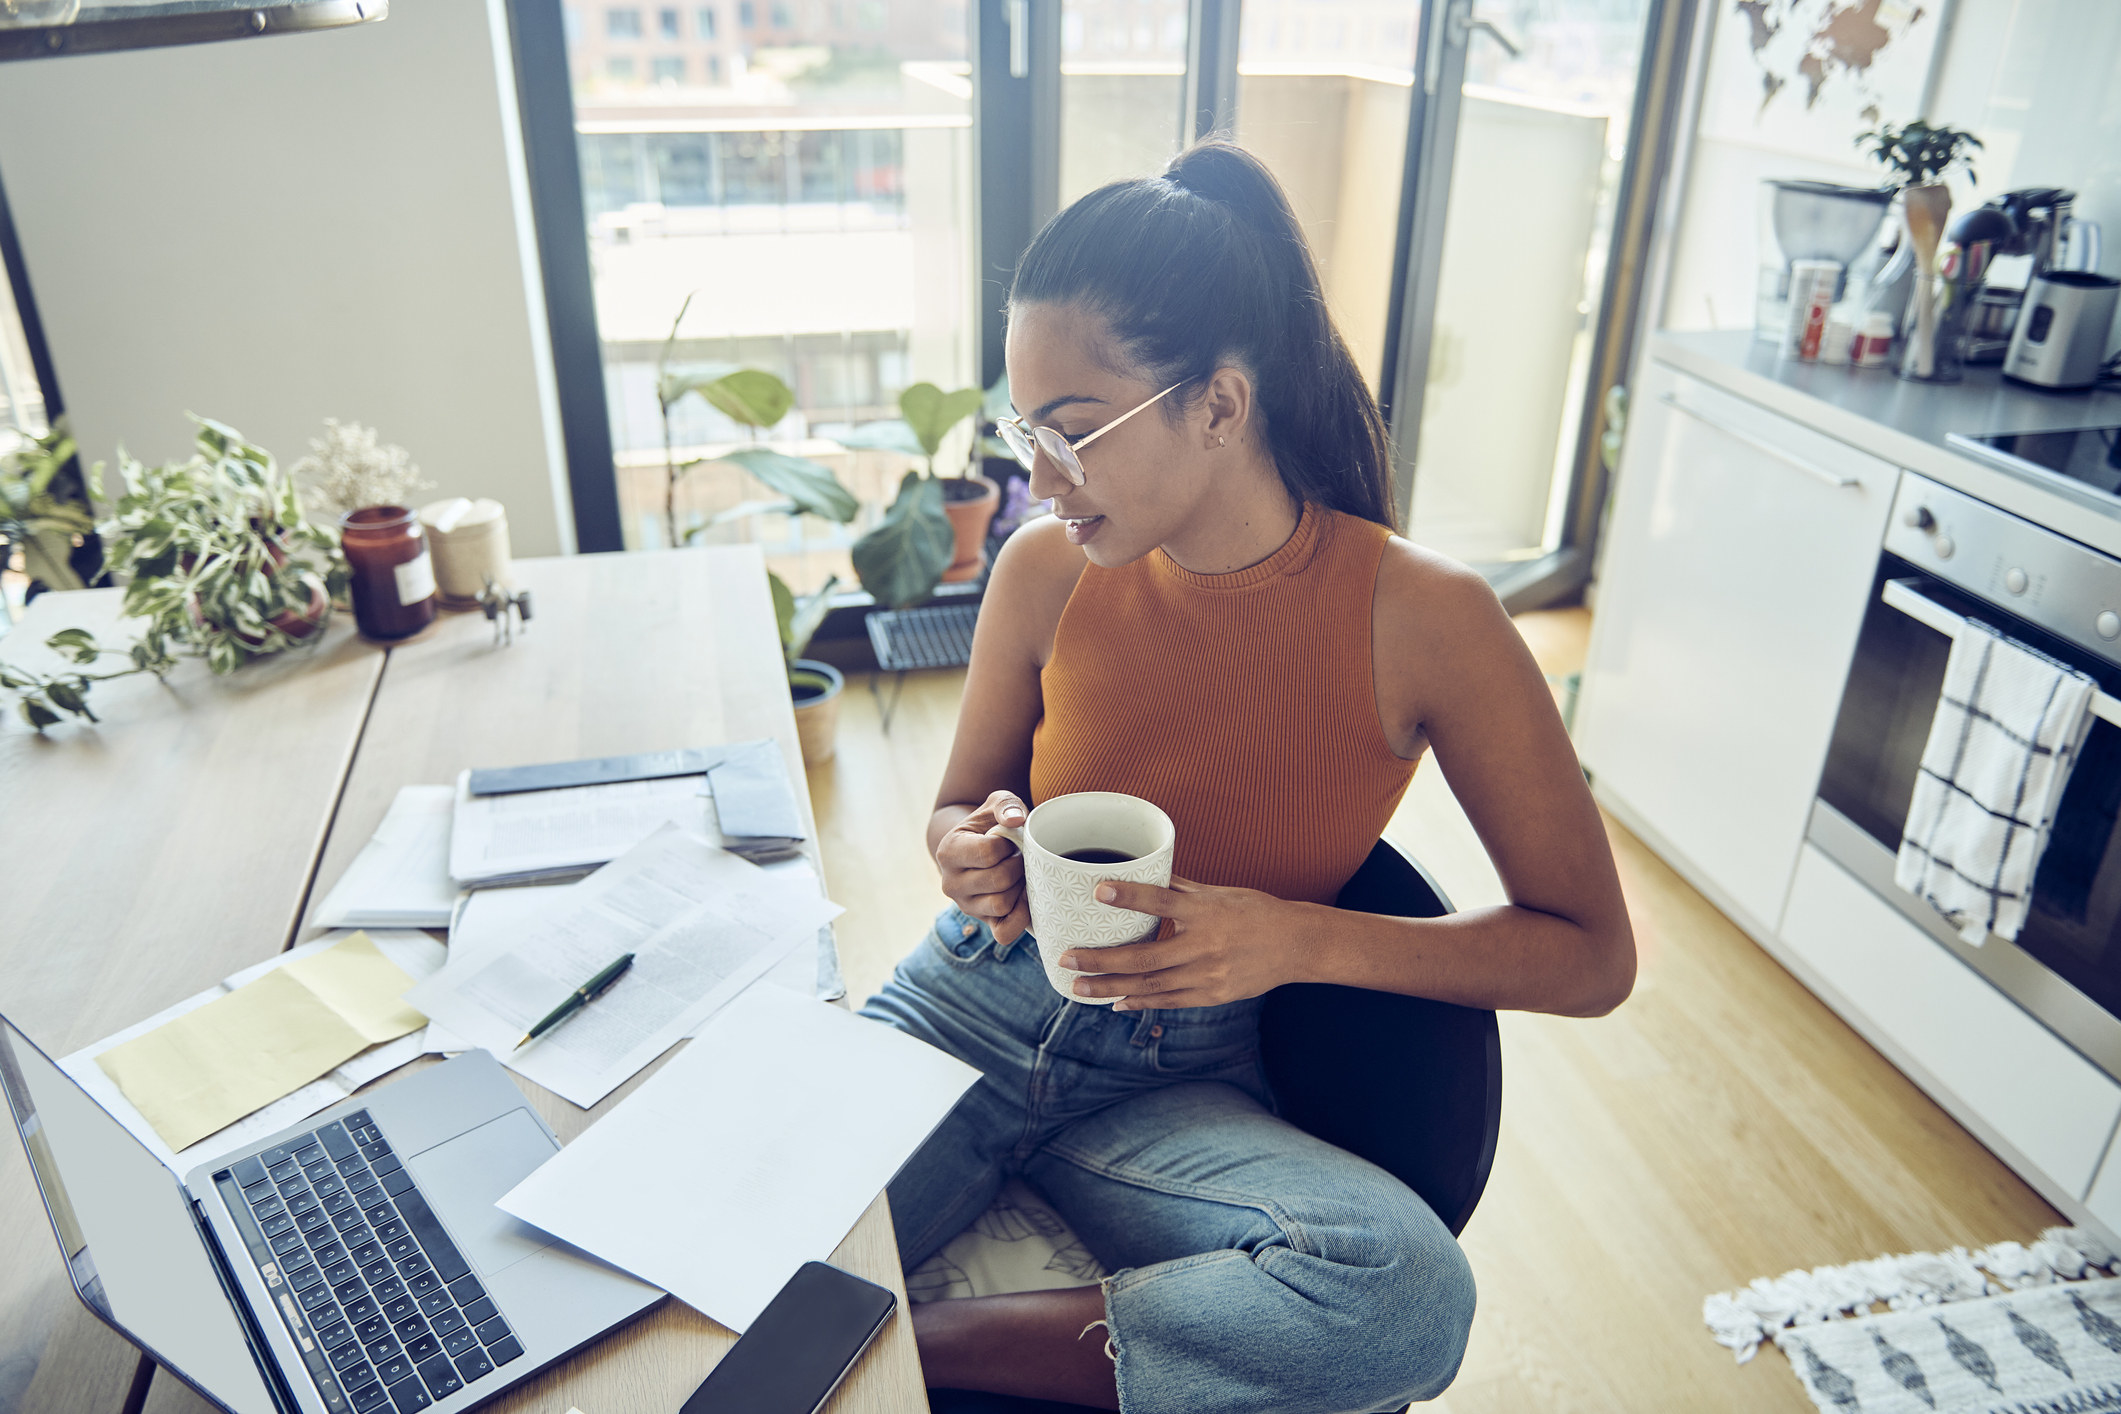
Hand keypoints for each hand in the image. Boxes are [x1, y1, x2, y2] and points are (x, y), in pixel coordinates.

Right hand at [936, 791, 1031, 943]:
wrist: (978, 847)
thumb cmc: (990, 823)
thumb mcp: (996, 804)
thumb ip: (1006, 805)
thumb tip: (1016, 821)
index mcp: (949, 852)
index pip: (988, 852)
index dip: (1010, 844)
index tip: (1010, 840)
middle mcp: (951, 883)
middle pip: (998, 880)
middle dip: (1018, 866)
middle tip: (1020, 857)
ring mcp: (966, 906)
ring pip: (1001, 905)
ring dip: (1020, 888)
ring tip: (1020, 874)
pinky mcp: (982, 923)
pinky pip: (1004, 932)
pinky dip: (1020, 918)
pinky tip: (1024, 897)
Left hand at [1059, 876, 1303, 1009]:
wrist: (1296, 945)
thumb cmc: (1255, 911)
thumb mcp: (1218, 893)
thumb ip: (1179, 889)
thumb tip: (1142, 873)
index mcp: (1207, 912)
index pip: (1163, 902)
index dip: (1131, 897)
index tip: (1098, 891)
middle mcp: (1206, 945)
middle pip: (1145, 957)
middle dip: (1101, 960)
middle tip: (1066, 959)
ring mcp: (1208, 975)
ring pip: (1151, 985)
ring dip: (1110, 987)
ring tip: (1078, 987)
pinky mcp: (1213, 995)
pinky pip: (1169, 1001)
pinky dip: (1140, 1002)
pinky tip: (1115, 1002)